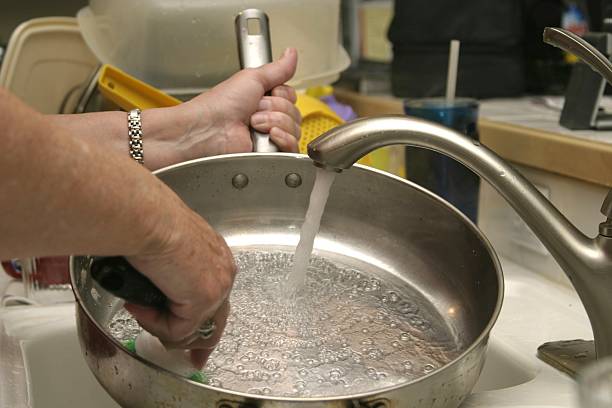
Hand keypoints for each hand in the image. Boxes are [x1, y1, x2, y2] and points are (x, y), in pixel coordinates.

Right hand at [123, 197, 235, 367]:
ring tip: (139, 308)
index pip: (217, 297)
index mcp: (215, 256)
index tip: (196, 340)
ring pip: (191, 330)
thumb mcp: (163, 249)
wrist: (146, 218)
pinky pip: (176, 331)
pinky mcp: (203, 300)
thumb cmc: (146, 222)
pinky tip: (140, 305)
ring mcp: (216, 288)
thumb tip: (149, 292)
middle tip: (192, 360)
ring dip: (160, 326)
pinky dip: (153, 323)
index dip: (205, 320)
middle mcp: (222, 272)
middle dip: (201, 344)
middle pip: (216, 320)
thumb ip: (166, 273)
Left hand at [172, 47, 300, 158]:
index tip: (268, 93)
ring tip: (254, 124)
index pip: (291, 96)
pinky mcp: (272, 154)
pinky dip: (282, 138)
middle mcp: (269, 118)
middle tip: (254, 110)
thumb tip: (291, 54)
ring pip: (294, 128)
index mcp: (265, 99)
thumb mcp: (252, 78)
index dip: (282, 95)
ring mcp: (270, 137)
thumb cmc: (221, 104)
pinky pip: (292, 146)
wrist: (210, 129)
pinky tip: (268, 135)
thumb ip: (278, 69)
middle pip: (295, 112)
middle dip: (275, 109)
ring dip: (274, 122)